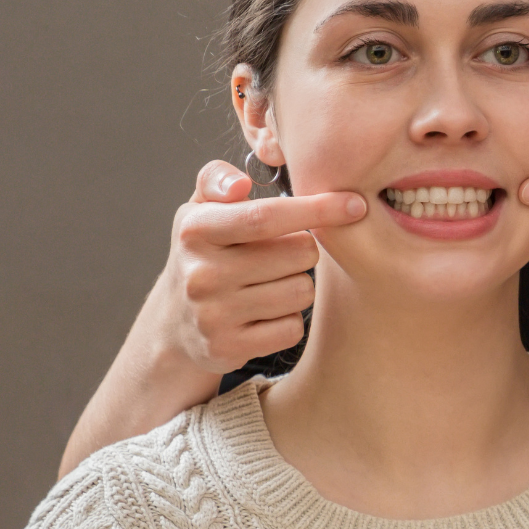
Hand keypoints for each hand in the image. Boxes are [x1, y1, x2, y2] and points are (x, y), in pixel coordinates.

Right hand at [150, 159, 366, 373]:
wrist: (173, 324)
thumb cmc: (204, 254)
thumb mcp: (199, 210)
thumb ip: (217, 180)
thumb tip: (241, 184)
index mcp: (196, 230)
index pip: (267, 216)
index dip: (317, 208)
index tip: (355, 204)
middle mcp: (202, 273)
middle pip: (299, 254)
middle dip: (306, 250)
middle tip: (284, 255)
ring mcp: (213, 315)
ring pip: (302, 292)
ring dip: (300, 286)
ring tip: (272, 283)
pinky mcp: (228, 348)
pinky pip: (293, 328)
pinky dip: (289, 320)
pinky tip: (267, 314)